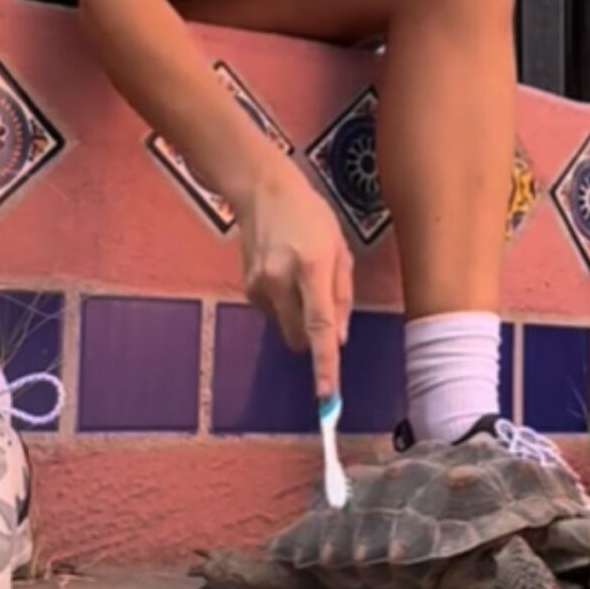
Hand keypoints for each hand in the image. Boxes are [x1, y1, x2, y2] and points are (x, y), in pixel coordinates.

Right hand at [236, 161, 353, 398]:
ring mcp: (259, 285)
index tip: (327, 397)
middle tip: (323, 308)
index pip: (320, 327)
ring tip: (301, 277)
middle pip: (299, 339)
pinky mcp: (246, 288)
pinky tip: (283, 273)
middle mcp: (281, 281)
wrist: (262, 191)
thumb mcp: (340, 249)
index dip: (325, 365)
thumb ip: (342, 295)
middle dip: (314, 339)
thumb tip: (339, 339)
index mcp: (312, 269)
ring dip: (298, 317)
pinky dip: (283, 305)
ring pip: (285, 328)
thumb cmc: (312, 217)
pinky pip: (272, 313)